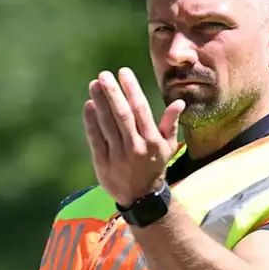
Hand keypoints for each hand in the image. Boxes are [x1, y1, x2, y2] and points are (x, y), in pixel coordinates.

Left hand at [83, 67, 185, 205]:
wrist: (141, 197)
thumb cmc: (155, 166)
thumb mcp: (168, 146)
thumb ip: (170, 124)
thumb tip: (179, 102)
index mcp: (152, 140)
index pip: (140, 110)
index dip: (131, 89)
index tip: (124, 73)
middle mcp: (135, 147)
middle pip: (122, 115)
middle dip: (112, 93)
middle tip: (104, 75)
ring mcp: (117, 155)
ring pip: (107, 125)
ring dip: (100, 103)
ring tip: (94, 85)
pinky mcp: (103, 163)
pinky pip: (95, 139)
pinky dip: (91, 122)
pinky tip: (89, 106)